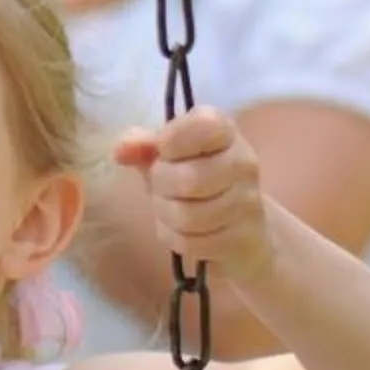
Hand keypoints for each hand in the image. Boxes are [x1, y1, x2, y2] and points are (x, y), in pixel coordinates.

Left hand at [113, 105, 271, 281]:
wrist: (244, 227)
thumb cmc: (197, 179)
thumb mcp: (169, 156)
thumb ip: (143, 146)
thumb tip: (121, 149)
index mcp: (225, 131)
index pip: (203, 126)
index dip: (172, 139)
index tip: (162, 150)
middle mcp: (243, 162)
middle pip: (188, 179)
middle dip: (161, 185)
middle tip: (162, 185)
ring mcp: (247, 202)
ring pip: (188, 215)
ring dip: (166, 214)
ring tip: (170, 207)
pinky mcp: (242, 238)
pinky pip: (192, 242)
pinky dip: (175, 238)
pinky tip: (181, 230)